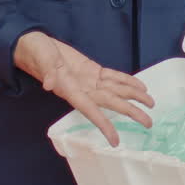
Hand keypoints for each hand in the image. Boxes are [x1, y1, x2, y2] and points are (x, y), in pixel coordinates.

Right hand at [13, 31, 154, 146]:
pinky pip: (112, 76)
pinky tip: (139, 85)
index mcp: (70, 89)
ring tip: (150, 103)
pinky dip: (126, 80)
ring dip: (133, 96)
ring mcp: (88, 80)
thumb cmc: (35, 52)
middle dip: (130, 112)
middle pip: (110, 102)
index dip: (103, 125)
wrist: (34, 44)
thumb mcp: (41, 58)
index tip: (115, 140)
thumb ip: (47, 71)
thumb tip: (50, 84)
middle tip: (148, 122)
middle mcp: (82, 88)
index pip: (90, 110)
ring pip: (115, 90)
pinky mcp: (91, 70)